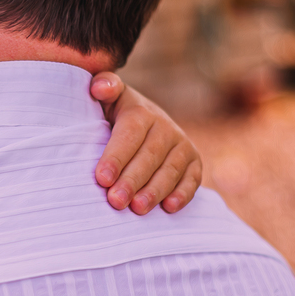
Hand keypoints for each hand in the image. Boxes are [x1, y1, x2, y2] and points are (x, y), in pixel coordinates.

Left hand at [89, 72, 201, 214]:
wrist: (142, 122)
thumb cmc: (114, 116)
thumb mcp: (106, 99)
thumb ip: (103, 89)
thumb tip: (100, 86)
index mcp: (140, 112)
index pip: (129, 135)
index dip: (116, 157)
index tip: (101, 178)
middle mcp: (165, 127)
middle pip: (149, 156)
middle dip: (132, 180)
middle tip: (115, 201)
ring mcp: (182, 145)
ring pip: (170, 170)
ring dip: (155, 191)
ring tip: (137, 209)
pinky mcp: (194, 163)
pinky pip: (192, 179)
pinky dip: (183, 194)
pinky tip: (169, 208)